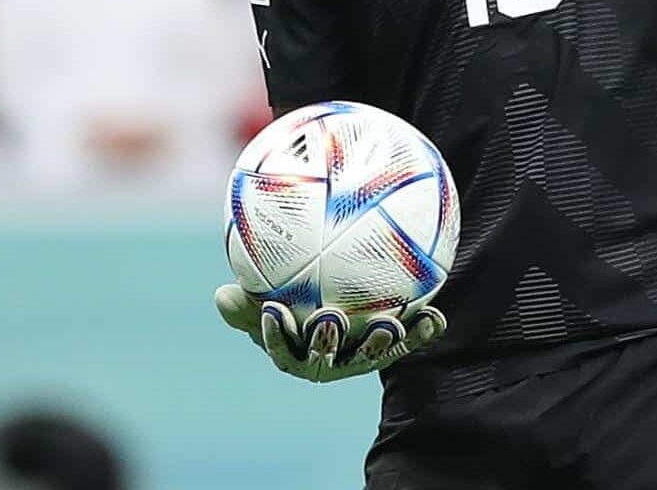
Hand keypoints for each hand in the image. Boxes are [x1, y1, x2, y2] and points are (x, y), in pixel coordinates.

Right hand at [213, 284, 445, 383]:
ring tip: (387, 323)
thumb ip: (248, 301)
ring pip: (370, 356)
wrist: (344, 305)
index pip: (281, 348)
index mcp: (295, 351)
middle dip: (325, 342)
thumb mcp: (268, 299)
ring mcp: (361, 358)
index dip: (276, 335)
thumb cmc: (294, 302)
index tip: (272, 310)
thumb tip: (222, 296)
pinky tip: (435, 316)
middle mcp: (328, 360)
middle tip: (328, 317)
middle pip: (324, 359)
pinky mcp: (392, 348)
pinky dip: (422, 331)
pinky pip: (408, 342)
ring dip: (379, 342)